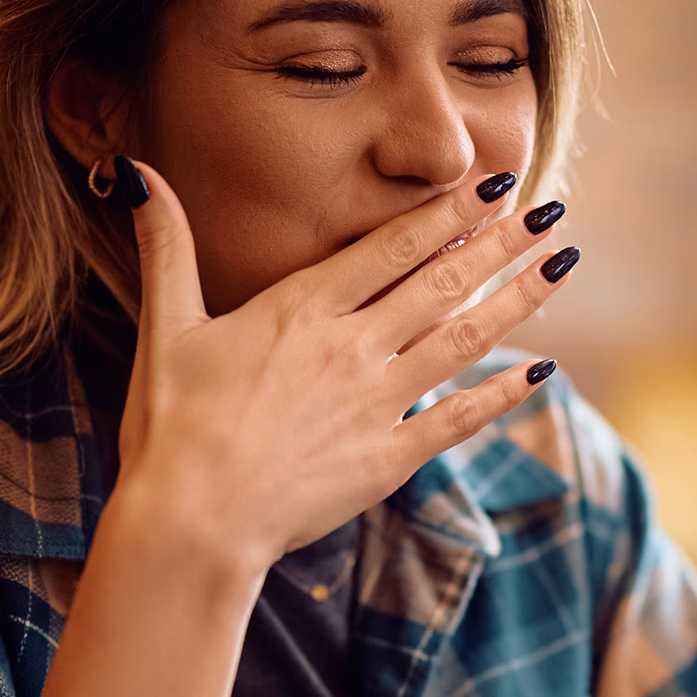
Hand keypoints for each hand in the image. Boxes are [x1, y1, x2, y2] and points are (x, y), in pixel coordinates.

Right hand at [110, 160, 573, 566]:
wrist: (191, 525)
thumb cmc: (171, 428)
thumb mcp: (164, 328)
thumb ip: (164, 246)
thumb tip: (137, 171)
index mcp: (301, 308)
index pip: (392, 246)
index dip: (448, 213)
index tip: (493, 183)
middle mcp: (351, 346)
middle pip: (442, 283)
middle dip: (501, 243)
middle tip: (550, 211)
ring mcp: (376, 402)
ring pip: (463, 338)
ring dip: (516, 300)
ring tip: (559, 266)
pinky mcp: (389, 458)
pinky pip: (458, 417)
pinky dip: (502, 393)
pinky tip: (540, 370)